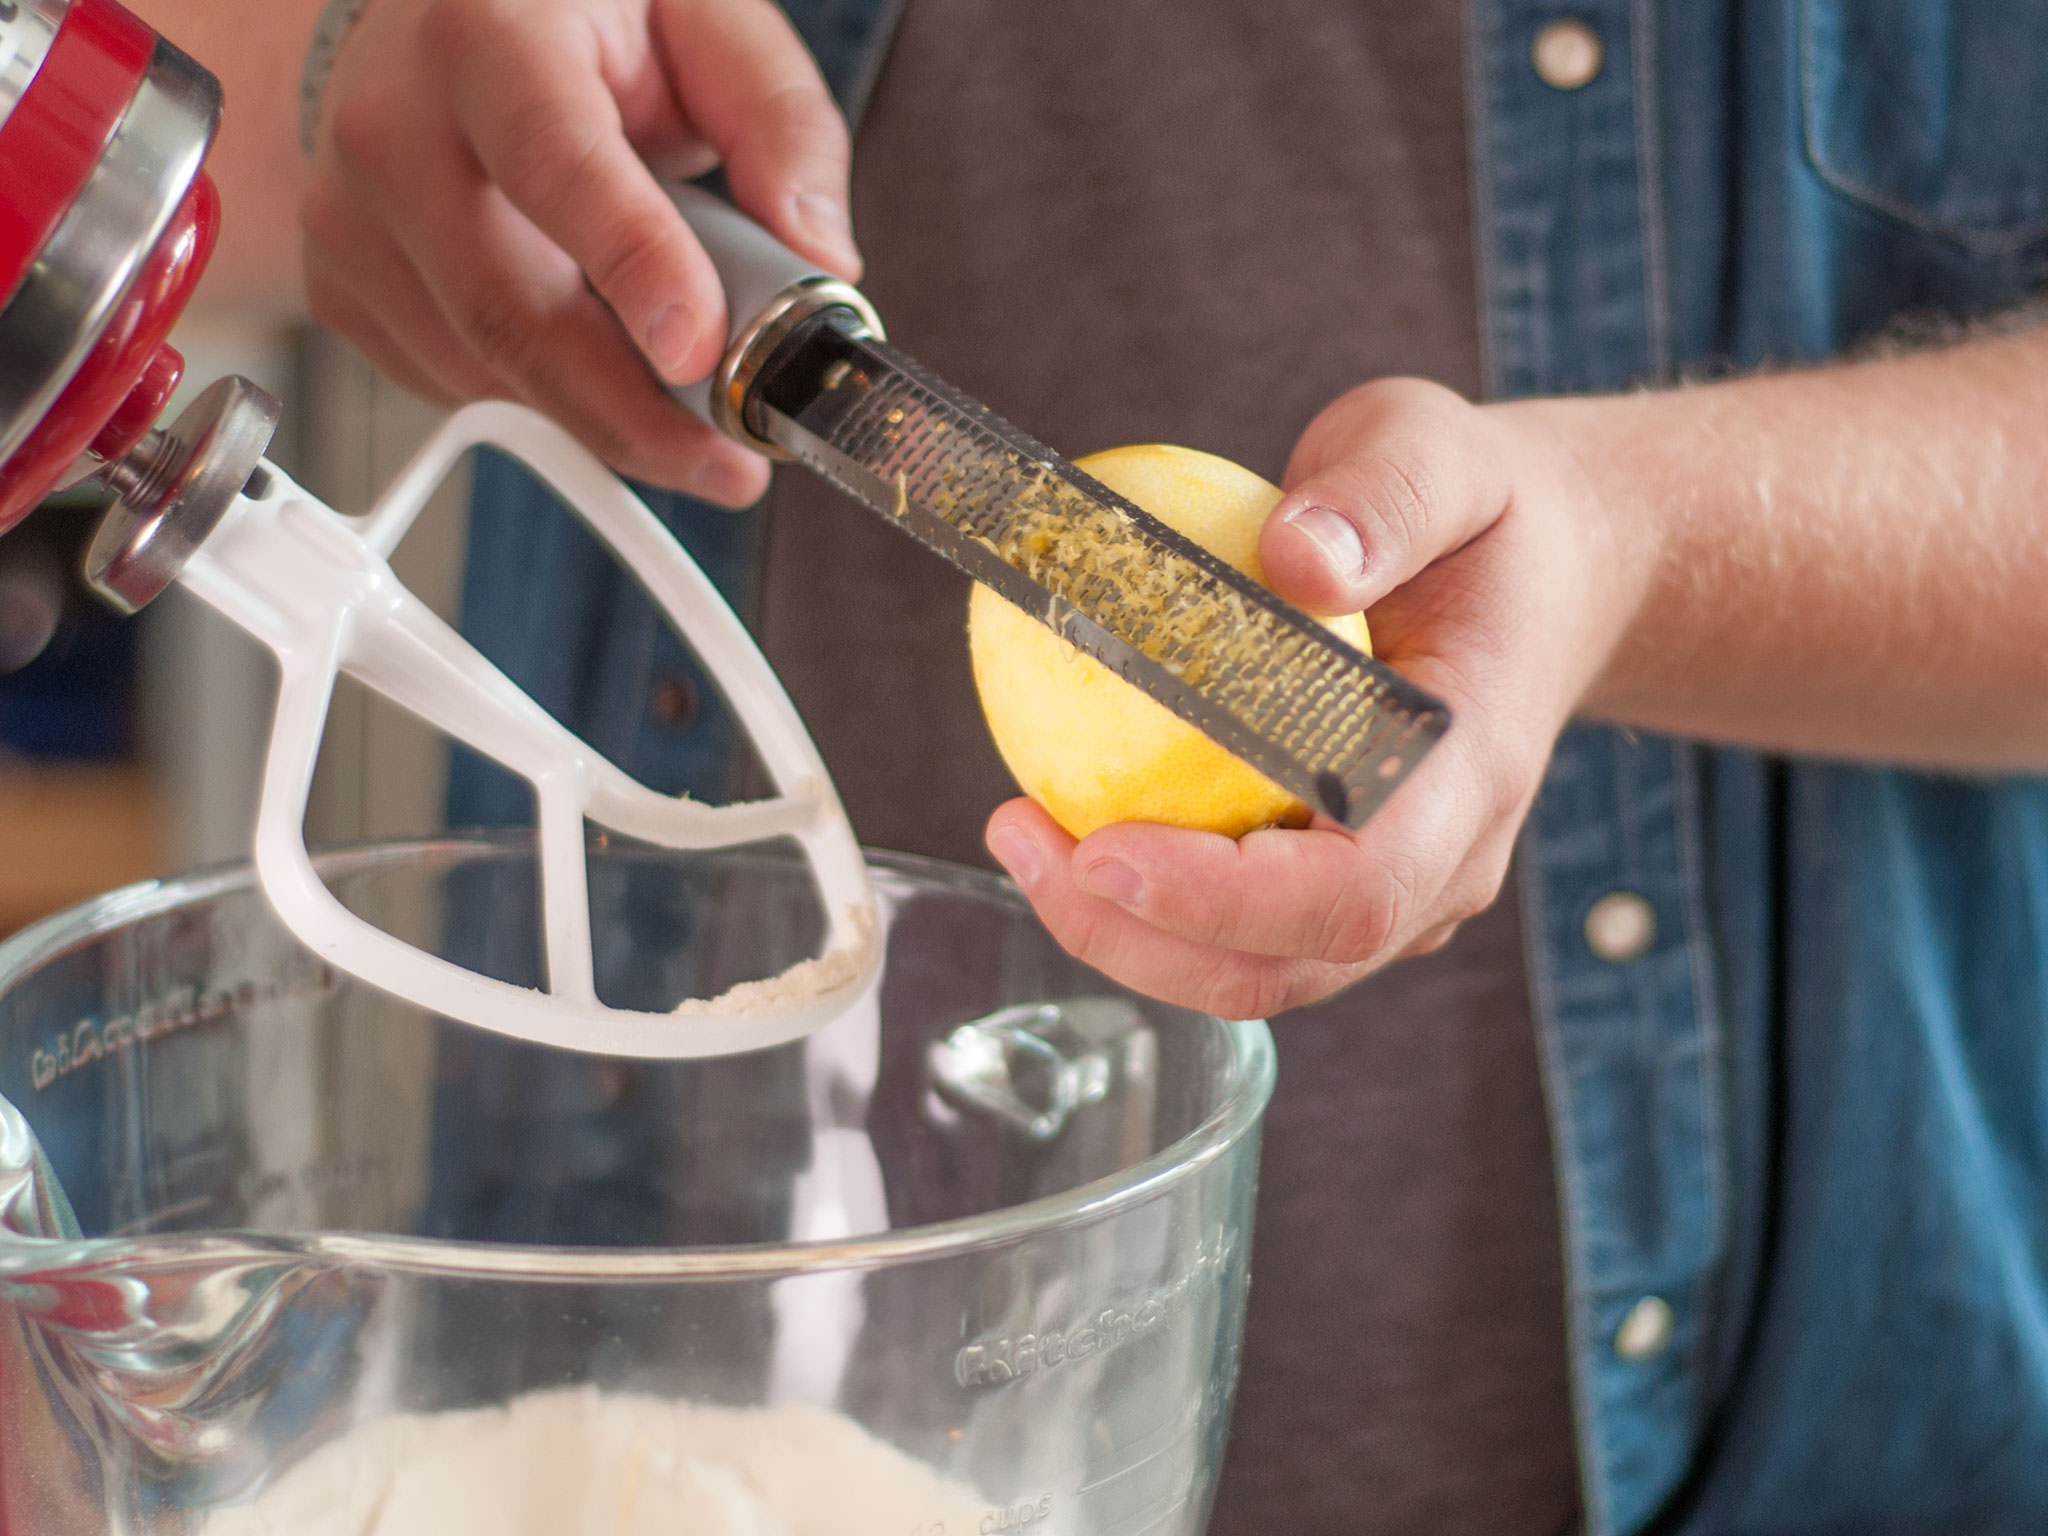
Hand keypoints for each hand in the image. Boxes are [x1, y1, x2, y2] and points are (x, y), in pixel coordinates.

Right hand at [302, 0, 858, 502]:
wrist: (420, 22)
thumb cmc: (570, 19)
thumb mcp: (701, 20)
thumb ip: (778, 121)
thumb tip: (818, 256)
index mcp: (487, 35)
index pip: (555, 163)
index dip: (632, 266)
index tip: (699, 352)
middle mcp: (394, 124)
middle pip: (512, 312)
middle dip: (636, 415)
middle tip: (731, 462)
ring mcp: (349, 216)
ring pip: (487, 372)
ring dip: (605, 418)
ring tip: (688, 408)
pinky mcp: (340, 289)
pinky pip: (459, 386)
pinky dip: (546, 401)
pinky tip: (595, 358)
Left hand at [984, 379, 1646, 1017]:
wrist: (1550, 570)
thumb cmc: (1485, 511)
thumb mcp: (1443, 453)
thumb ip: (1384, 494)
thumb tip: (1295, 560)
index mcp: (1472, 773)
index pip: (1356, 888)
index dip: (1224, 899)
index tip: (1105, 848)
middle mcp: (1443, 859)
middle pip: (1287, 965)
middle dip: (1139, 939)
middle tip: (1020, 836)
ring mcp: (1399, 886)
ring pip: (1254, 970)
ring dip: (1123, 931)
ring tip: (1018, 830)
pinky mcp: (1346, 881)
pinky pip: (1237, 925)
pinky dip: (1143, 899)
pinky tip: (1061, 815)